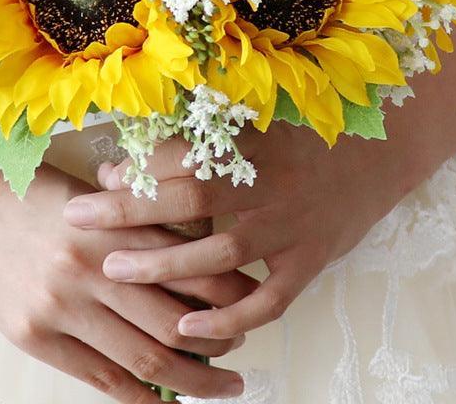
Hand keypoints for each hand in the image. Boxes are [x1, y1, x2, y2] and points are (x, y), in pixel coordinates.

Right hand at [0, 154, 252, 401]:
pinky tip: (162, 403)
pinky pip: (98, 376)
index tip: (252, 304)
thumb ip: (135, 223)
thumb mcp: (88, 195)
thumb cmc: (26, 189)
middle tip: (240, 356)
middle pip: (178, 321)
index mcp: (114, 223)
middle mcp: (93, 266)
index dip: (231, 292)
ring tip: (218, 388)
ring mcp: (60, 304)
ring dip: (190, 380)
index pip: (192, 265)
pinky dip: (138, 397)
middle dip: (220, 344)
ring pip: (145, 358)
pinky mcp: (31, 333)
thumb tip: (189, 258)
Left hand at [65, 123, 425, 339]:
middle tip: (82, 229)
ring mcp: (289, 230)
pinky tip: (187, 330)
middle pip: (191, 203)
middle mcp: (266, 189)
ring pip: (221, 254)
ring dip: (167, 267)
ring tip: (116, 273)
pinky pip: (267, 300)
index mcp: (250, 149)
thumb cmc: (300, 139)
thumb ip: (191, 142)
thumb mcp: (251, 127)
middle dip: (132, 216)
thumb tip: (127, 165)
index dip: (135, 173)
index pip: (182, 160)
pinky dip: (228, 317)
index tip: (94, 184)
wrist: (374, 159)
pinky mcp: (308, 264)